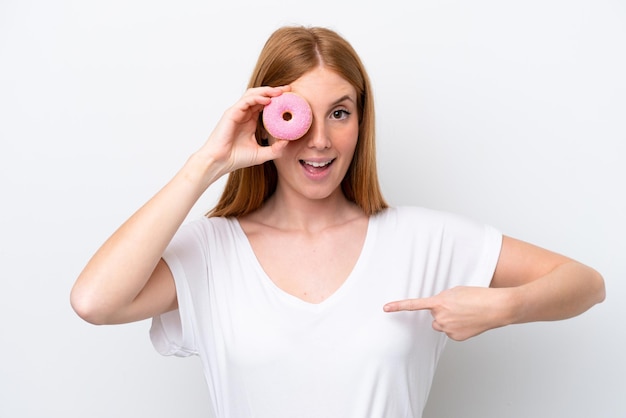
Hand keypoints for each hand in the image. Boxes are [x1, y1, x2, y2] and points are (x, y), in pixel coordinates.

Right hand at [197, 86, 290, 177]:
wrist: (220, 162)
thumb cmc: (237, 158)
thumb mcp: (261, 154)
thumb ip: (275, 149)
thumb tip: (288, 141)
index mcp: (250, 120)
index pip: (264, 104)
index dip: (276, 99)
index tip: (291, 97)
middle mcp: (244, 114)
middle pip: (260, 95)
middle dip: (274, 90)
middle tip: (288, 89)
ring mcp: (237, 112)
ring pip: (252, 94)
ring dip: (266, 91)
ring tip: (280, 92)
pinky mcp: (231, 113)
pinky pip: (245, 101)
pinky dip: (257, 98)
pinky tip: (268, 100)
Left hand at [383, 286, 511, 340]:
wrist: (497, 307)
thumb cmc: (478, 296)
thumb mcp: (455, 291)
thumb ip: (442, 300)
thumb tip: (438, 310)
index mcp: (439, 302)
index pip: (414, 305)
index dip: (398, 306)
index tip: (385, 308)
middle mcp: (440, 317)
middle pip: (434, 316)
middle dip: (442, 312)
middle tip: (458, 307)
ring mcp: (448, 329)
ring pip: (442, 324)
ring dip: (449, 320)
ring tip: (466, 313)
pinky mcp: (456, 337)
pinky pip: (451, 331)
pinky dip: (457, 327)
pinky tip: (469, 321)